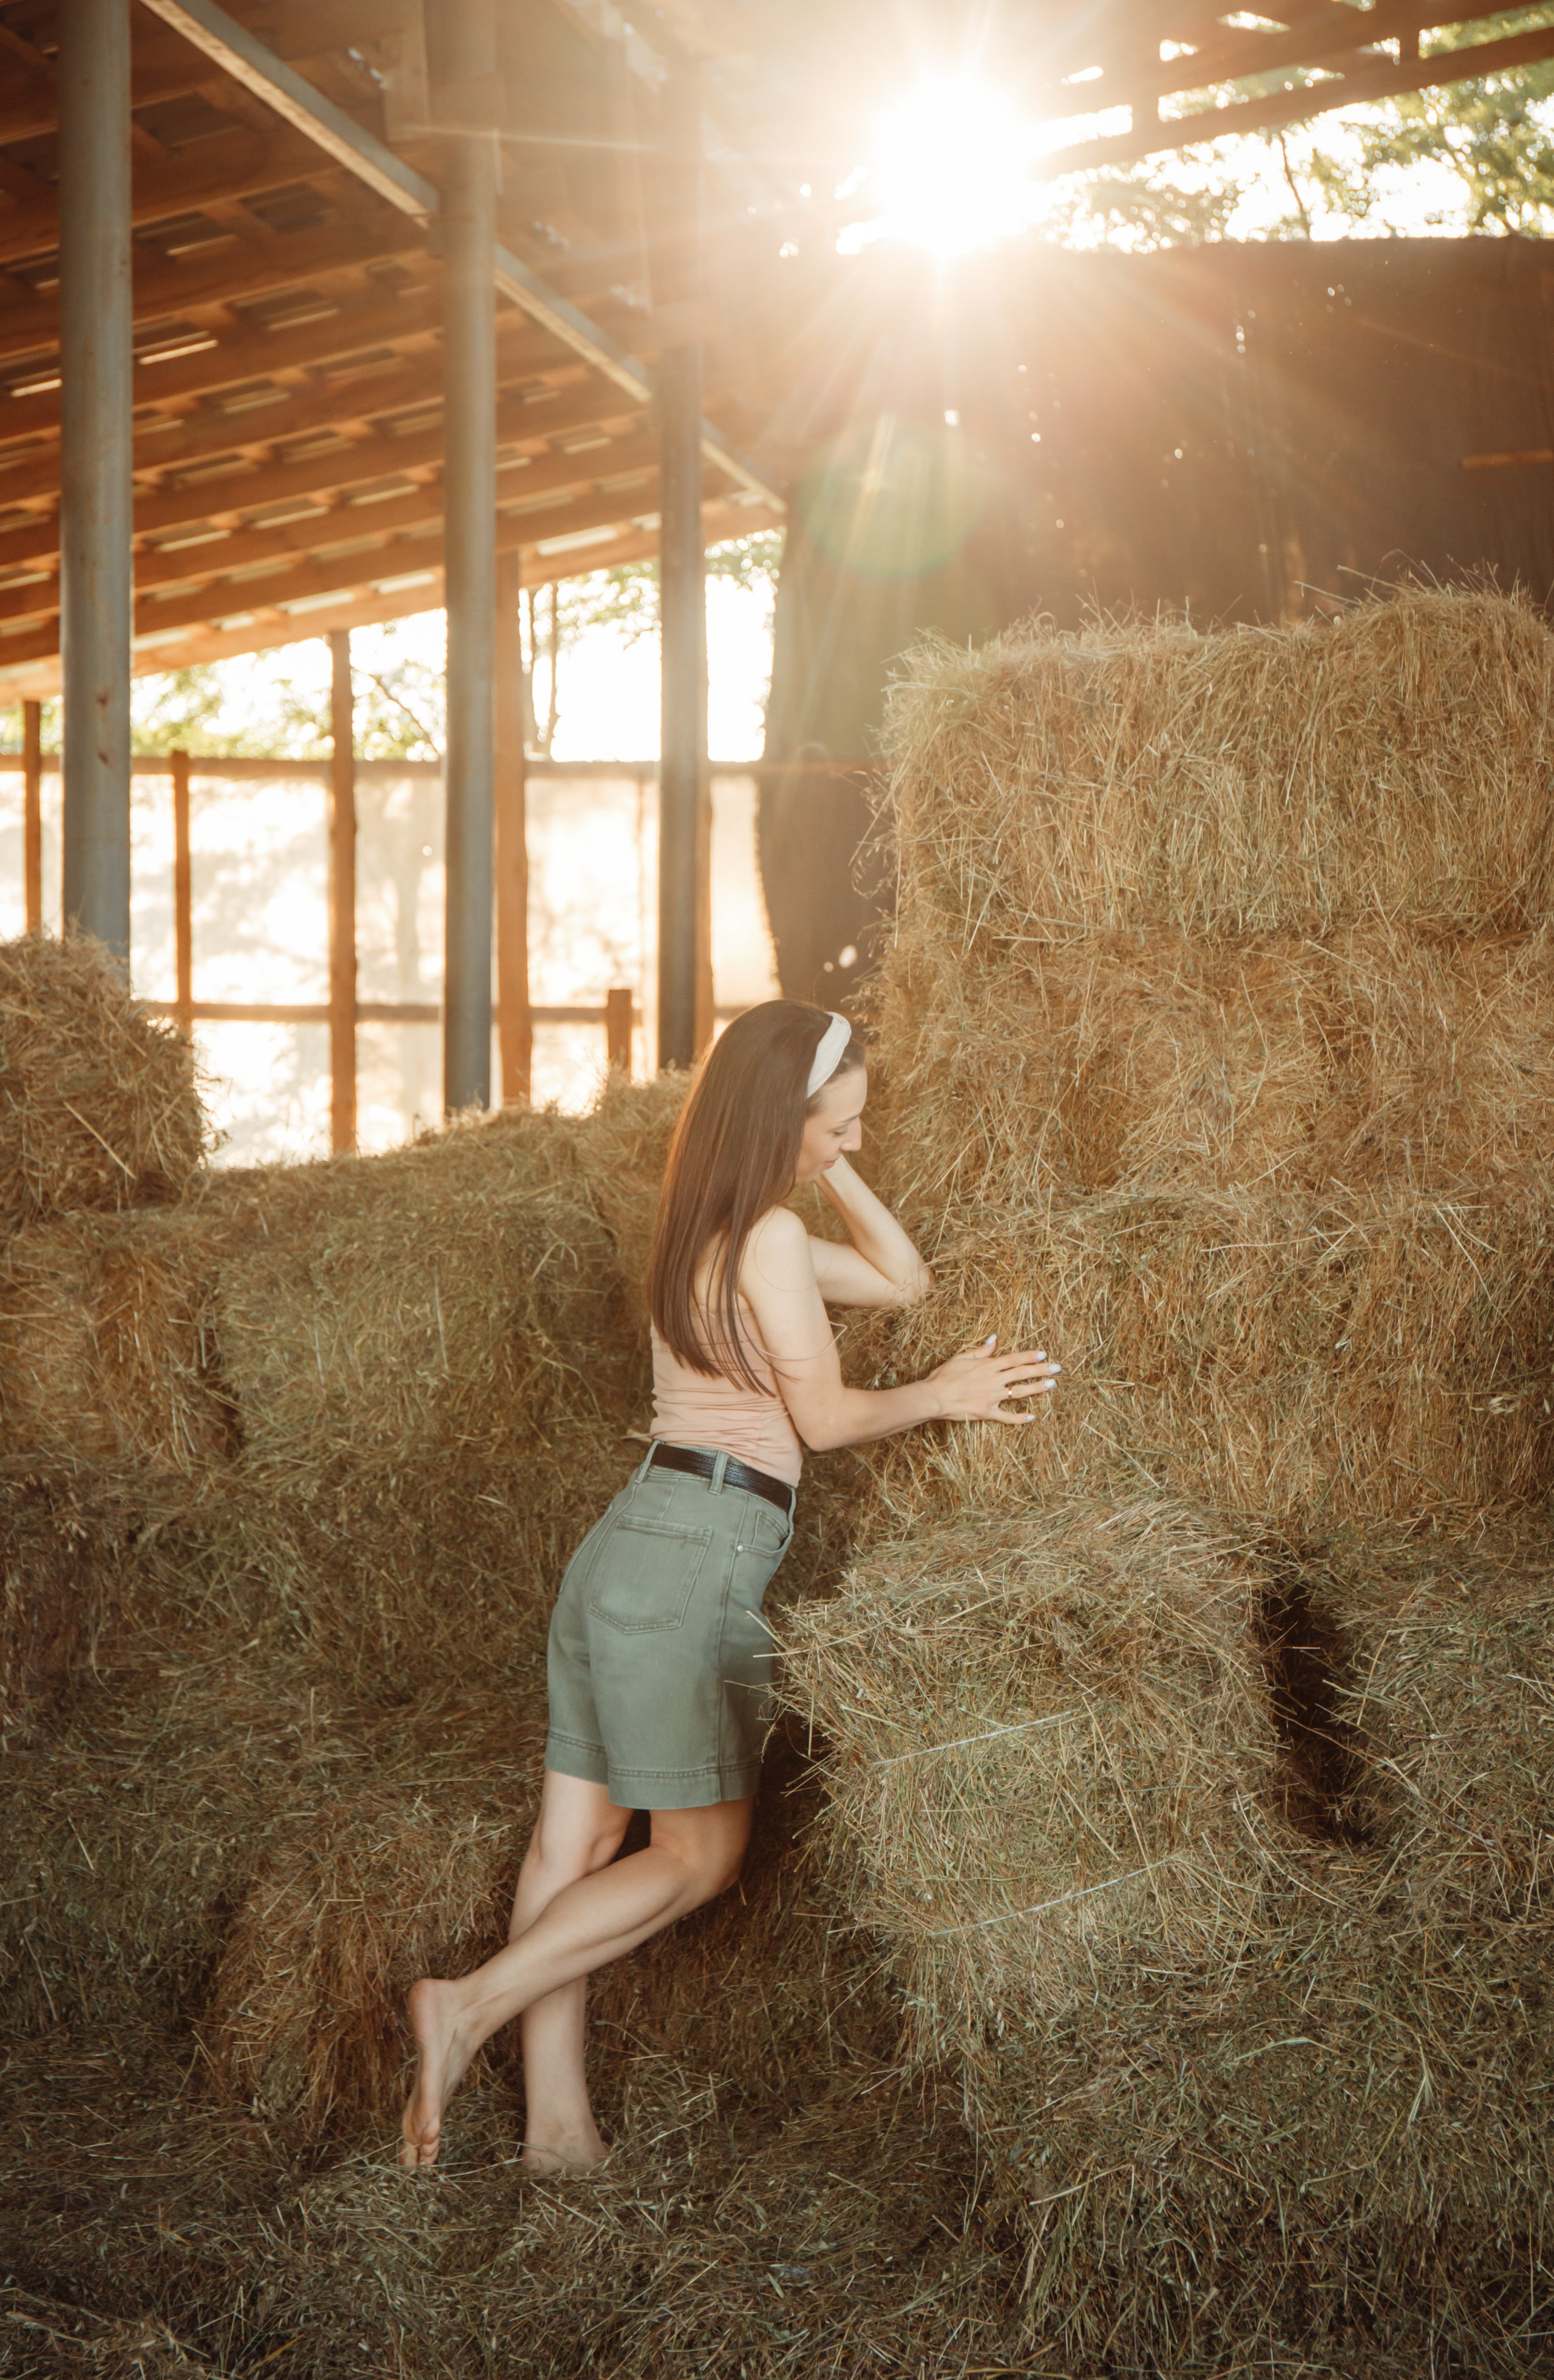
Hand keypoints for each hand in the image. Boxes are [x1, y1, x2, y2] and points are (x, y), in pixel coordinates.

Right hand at [929, 1335, 1060, 1425]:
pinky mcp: (987, 1412)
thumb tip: (994, 1339)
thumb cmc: (944, 1376)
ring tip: (1051, 1385)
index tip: (1043, 1354)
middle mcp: (993, 1380)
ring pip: (1020, 1392)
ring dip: (1037, 1388)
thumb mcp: (961, 1357)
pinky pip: (1007, 1416)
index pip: (1014, 1359)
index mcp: (987, 1365)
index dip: (1030, 1356)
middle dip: (1041, 1369)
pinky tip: (1032, 1417)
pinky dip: (1019, 1418)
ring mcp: (992, 1397)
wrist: (934, 1397)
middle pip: (1022, 1373)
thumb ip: (981, 1350)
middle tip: (1057, 1368)